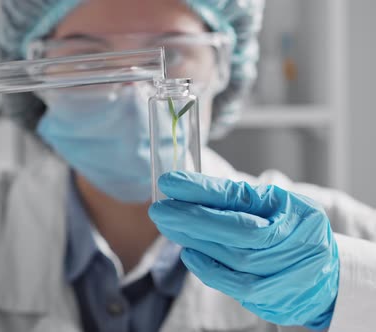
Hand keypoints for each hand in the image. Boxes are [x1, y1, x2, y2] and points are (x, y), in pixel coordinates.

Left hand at [149, 171, 338, 329]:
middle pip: (236, 231)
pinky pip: (236, 287)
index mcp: (296, 212)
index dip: (203, 190)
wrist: (325, 275)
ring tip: (170, 226)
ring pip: (234, 259)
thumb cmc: (293, 229)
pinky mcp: (274, 299)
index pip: (241, 199)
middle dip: (192, 219)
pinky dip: (209, 270)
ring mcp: (289, 275)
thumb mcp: (274, 203)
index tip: (171, 182)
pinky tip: (189, 254)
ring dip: (196, 242)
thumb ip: (237, 197)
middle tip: (160, 209)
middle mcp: (297, 244)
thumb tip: (189, 188)